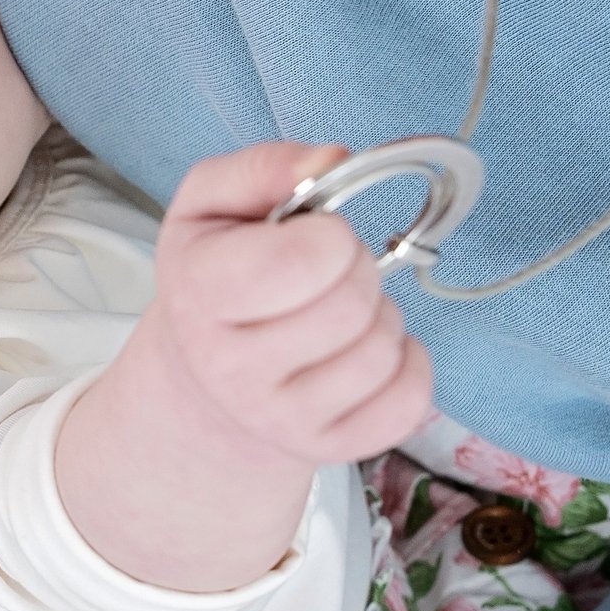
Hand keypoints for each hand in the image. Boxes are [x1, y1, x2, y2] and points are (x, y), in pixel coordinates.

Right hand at [146, 143, 433, 465]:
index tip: (311, 238)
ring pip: (383, 350)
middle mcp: (231, 369)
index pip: (304, 258)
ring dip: (380, 315)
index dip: (328, 235)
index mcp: (198, 294)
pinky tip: (368, 351)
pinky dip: (408, 364)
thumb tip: (333, 160)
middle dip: (357, 270)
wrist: (201, 381)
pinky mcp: (326, 450)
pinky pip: (410, 400)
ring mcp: (280, 420)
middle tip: (328, 273)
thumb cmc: (215, 277)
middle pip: (351, 303)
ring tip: (342, 313)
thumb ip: (265, 166)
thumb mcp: (209, 205)